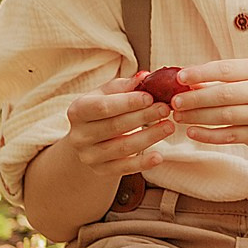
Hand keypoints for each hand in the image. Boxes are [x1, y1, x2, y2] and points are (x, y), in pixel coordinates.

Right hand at [55, 74, 175, 176]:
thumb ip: (124, 86)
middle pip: (115, 126)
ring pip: (122, 147)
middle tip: (166, 109)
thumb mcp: (106, 94)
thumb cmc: (101, 111)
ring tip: (169, 126)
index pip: (103, 107)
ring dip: (149, 137)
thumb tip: (145, 76)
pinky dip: (143, 163)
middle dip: (143, 117)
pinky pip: (124, 168)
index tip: (150, 97)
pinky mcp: (101, 170)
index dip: (128, 102)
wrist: (87, 141)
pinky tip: (159, 156)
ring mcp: (89, 155)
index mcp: (77, 111)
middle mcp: (79, 135)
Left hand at [172, 58, 247, 150]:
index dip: (201, 73)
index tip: (180, 77)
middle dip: (196, 98)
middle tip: (175, 102)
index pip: (226, 70)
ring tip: (178, 116)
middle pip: (224, 95)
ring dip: (198, 117)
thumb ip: (221, 79)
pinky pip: (229, 136)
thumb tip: (184, 81)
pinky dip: (208, 135)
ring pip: (225, 117)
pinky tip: (192, 132)